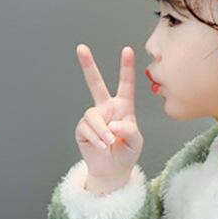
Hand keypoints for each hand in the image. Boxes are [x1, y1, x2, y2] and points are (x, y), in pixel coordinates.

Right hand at [74, 44, 143, 183]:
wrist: (112, 170)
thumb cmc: (126, 153)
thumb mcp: (136, 142)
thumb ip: (129, 130)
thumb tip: (112, 123)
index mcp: (123, 107)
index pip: (126, 85)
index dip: (126, 68)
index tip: (127, 50)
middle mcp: (107, 108)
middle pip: (95, 84)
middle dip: (88, 66)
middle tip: (81, 48)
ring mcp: (94, 118)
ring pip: (93, 115)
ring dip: (101, 130)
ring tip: (109, 142)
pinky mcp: (83, 129)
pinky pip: (86, 128)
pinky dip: (96, 137)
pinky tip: (102, 145)